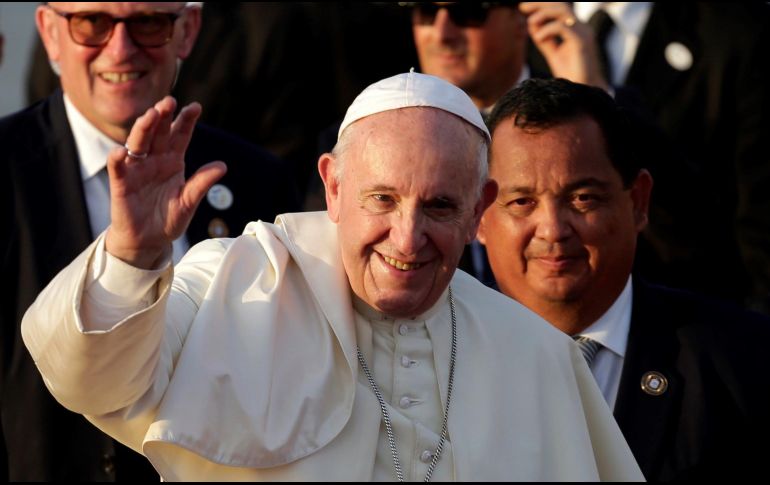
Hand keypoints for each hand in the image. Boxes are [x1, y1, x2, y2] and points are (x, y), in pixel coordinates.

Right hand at [105, 96, 226, 268]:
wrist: (149, 241)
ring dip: (143, 128)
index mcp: (173, 161)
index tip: (196, 107)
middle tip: (169, 101)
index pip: (180, 135)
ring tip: (150, 115)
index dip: (186, 121)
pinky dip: (118, 160)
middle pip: (158, 133)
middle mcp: (154, 160)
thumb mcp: (189, 202)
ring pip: (138, 143)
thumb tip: (222, 166)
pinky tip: (120, 152)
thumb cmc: (169, 219)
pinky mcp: (121, 184)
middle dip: (163, 116)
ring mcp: (137, 169)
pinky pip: (119, 169)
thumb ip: (202, 183)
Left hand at [520, 2, 609, 91]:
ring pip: (563, 11)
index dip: (541, 6)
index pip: (559, 9)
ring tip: (530, 22)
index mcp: (575, 29)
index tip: (523, 7)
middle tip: (522, 7)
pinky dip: (547, 29)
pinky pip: (563, 27)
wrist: (584, 91)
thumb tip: (531, 23)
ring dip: (543, 13)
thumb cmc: (572, 75)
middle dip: (540, 4)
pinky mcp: (582, 42)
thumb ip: (544, 39)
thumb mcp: (554, 53)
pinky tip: (538, 38)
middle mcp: (581, 28)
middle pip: (561, 5)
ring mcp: (583, 33)